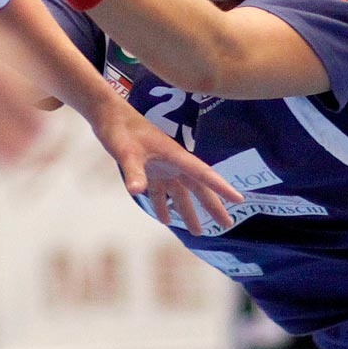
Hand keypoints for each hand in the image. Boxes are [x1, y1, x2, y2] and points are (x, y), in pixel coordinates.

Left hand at [89, 101, 241, 234]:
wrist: (108, 116)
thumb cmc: (120, 129)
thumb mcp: (126, 152)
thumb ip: (134, 171)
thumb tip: (137, 191)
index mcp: (175, 156)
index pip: (203, 174)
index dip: (221, 187)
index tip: (238, 200)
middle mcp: (173, 163)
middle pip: (198, 188)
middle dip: (212, 206)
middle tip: (227, 224)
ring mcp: (162, 167)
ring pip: (181, 193)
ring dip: (188, 212)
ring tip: (198, 232)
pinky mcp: (149, 169)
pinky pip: (161, 192)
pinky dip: (164, 206)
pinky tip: (165, 219)